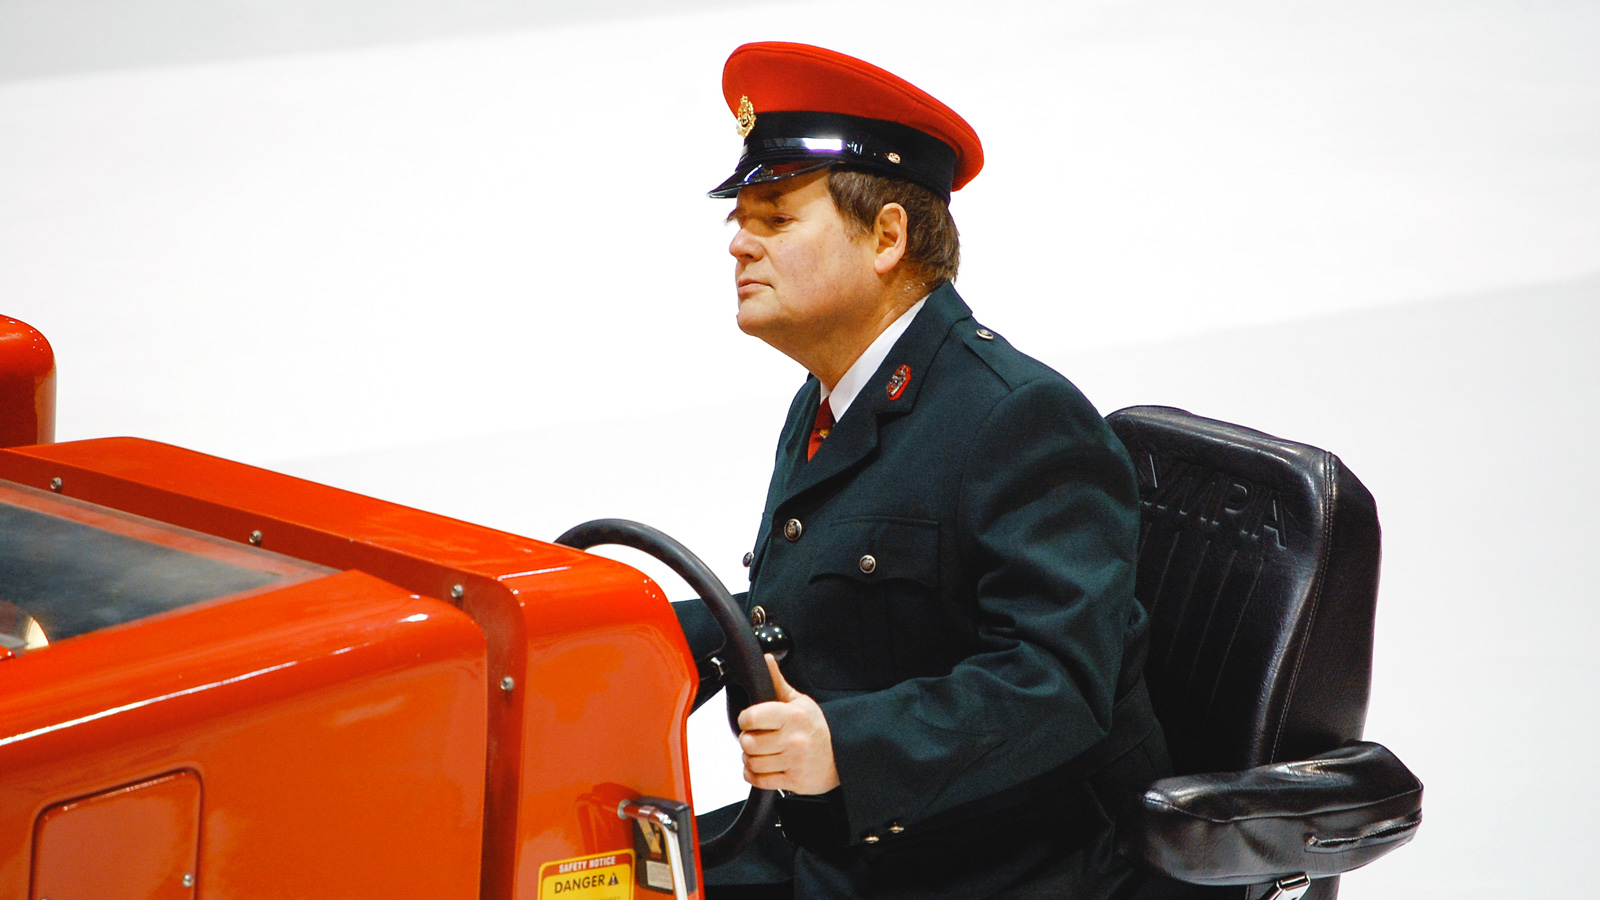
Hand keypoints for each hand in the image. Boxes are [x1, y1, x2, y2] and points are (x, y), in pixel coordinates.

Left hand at [737, 654, 840, 794]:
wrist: (842, 755)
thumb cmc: (817, 728)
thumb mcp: (800, 702)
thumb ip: (778, 682)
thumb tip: (766, 660)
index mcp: (792, 716)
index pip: (752, 718)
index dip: (745, 719)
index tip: (749, 720)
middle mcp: (793, 739)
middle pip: (748, 743)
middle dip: (747, 740)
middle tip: (755, 738)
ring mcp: (794, 762)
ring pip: (752, 763)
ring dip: (750, 759)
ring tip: (759, 753)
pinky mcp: (794, 781)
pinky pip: (760, 781)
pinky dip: (754, 775)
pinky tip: (761, 767)